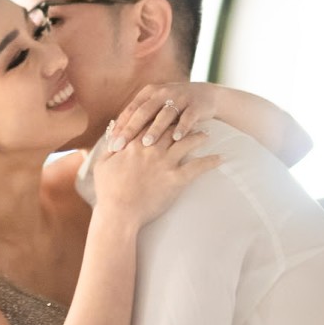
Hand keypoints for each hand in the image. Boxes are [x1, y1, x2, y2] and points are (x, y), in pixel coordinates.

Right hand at [89, 126, 220, 227]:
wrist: (119, 213)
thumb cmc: (108, 190)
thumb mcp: (103, 163)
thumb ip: (109, 145)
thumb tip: (113, 130)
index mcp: (134, 143)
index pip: (151, 121)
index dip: (161, 115)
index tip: (169, 112)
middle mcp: (152, 149)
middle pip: (171, 128)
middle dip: (182, 121)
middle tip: (192, 118)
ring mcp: (165, 163)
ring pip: (187, 142)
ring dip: (198, 137)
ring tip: (207, 134)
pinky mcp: (175, 179)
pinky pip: (197, 167)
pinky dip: (210, 162)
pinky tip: (220, 158)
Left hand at [109, 82, 219, 150]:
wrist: (206, 96)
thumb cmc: (174, 107)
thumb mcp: (156, 107)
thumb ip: (138, 118)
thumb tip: (115, 137)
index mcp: (149, 93)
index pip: (131, 110)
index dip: (120, 126)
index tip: (110, 144)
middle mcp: (162, 93)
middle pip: (144, 112)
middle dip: (131, 129)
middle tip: (120, 146)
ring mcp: (180, 98)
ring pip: (165, 114)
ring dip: (155, 129)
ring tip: (146, 143)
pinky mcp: (196, 106)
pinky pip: (188, 117)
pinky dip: (182, 128)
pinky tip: (176, 139)